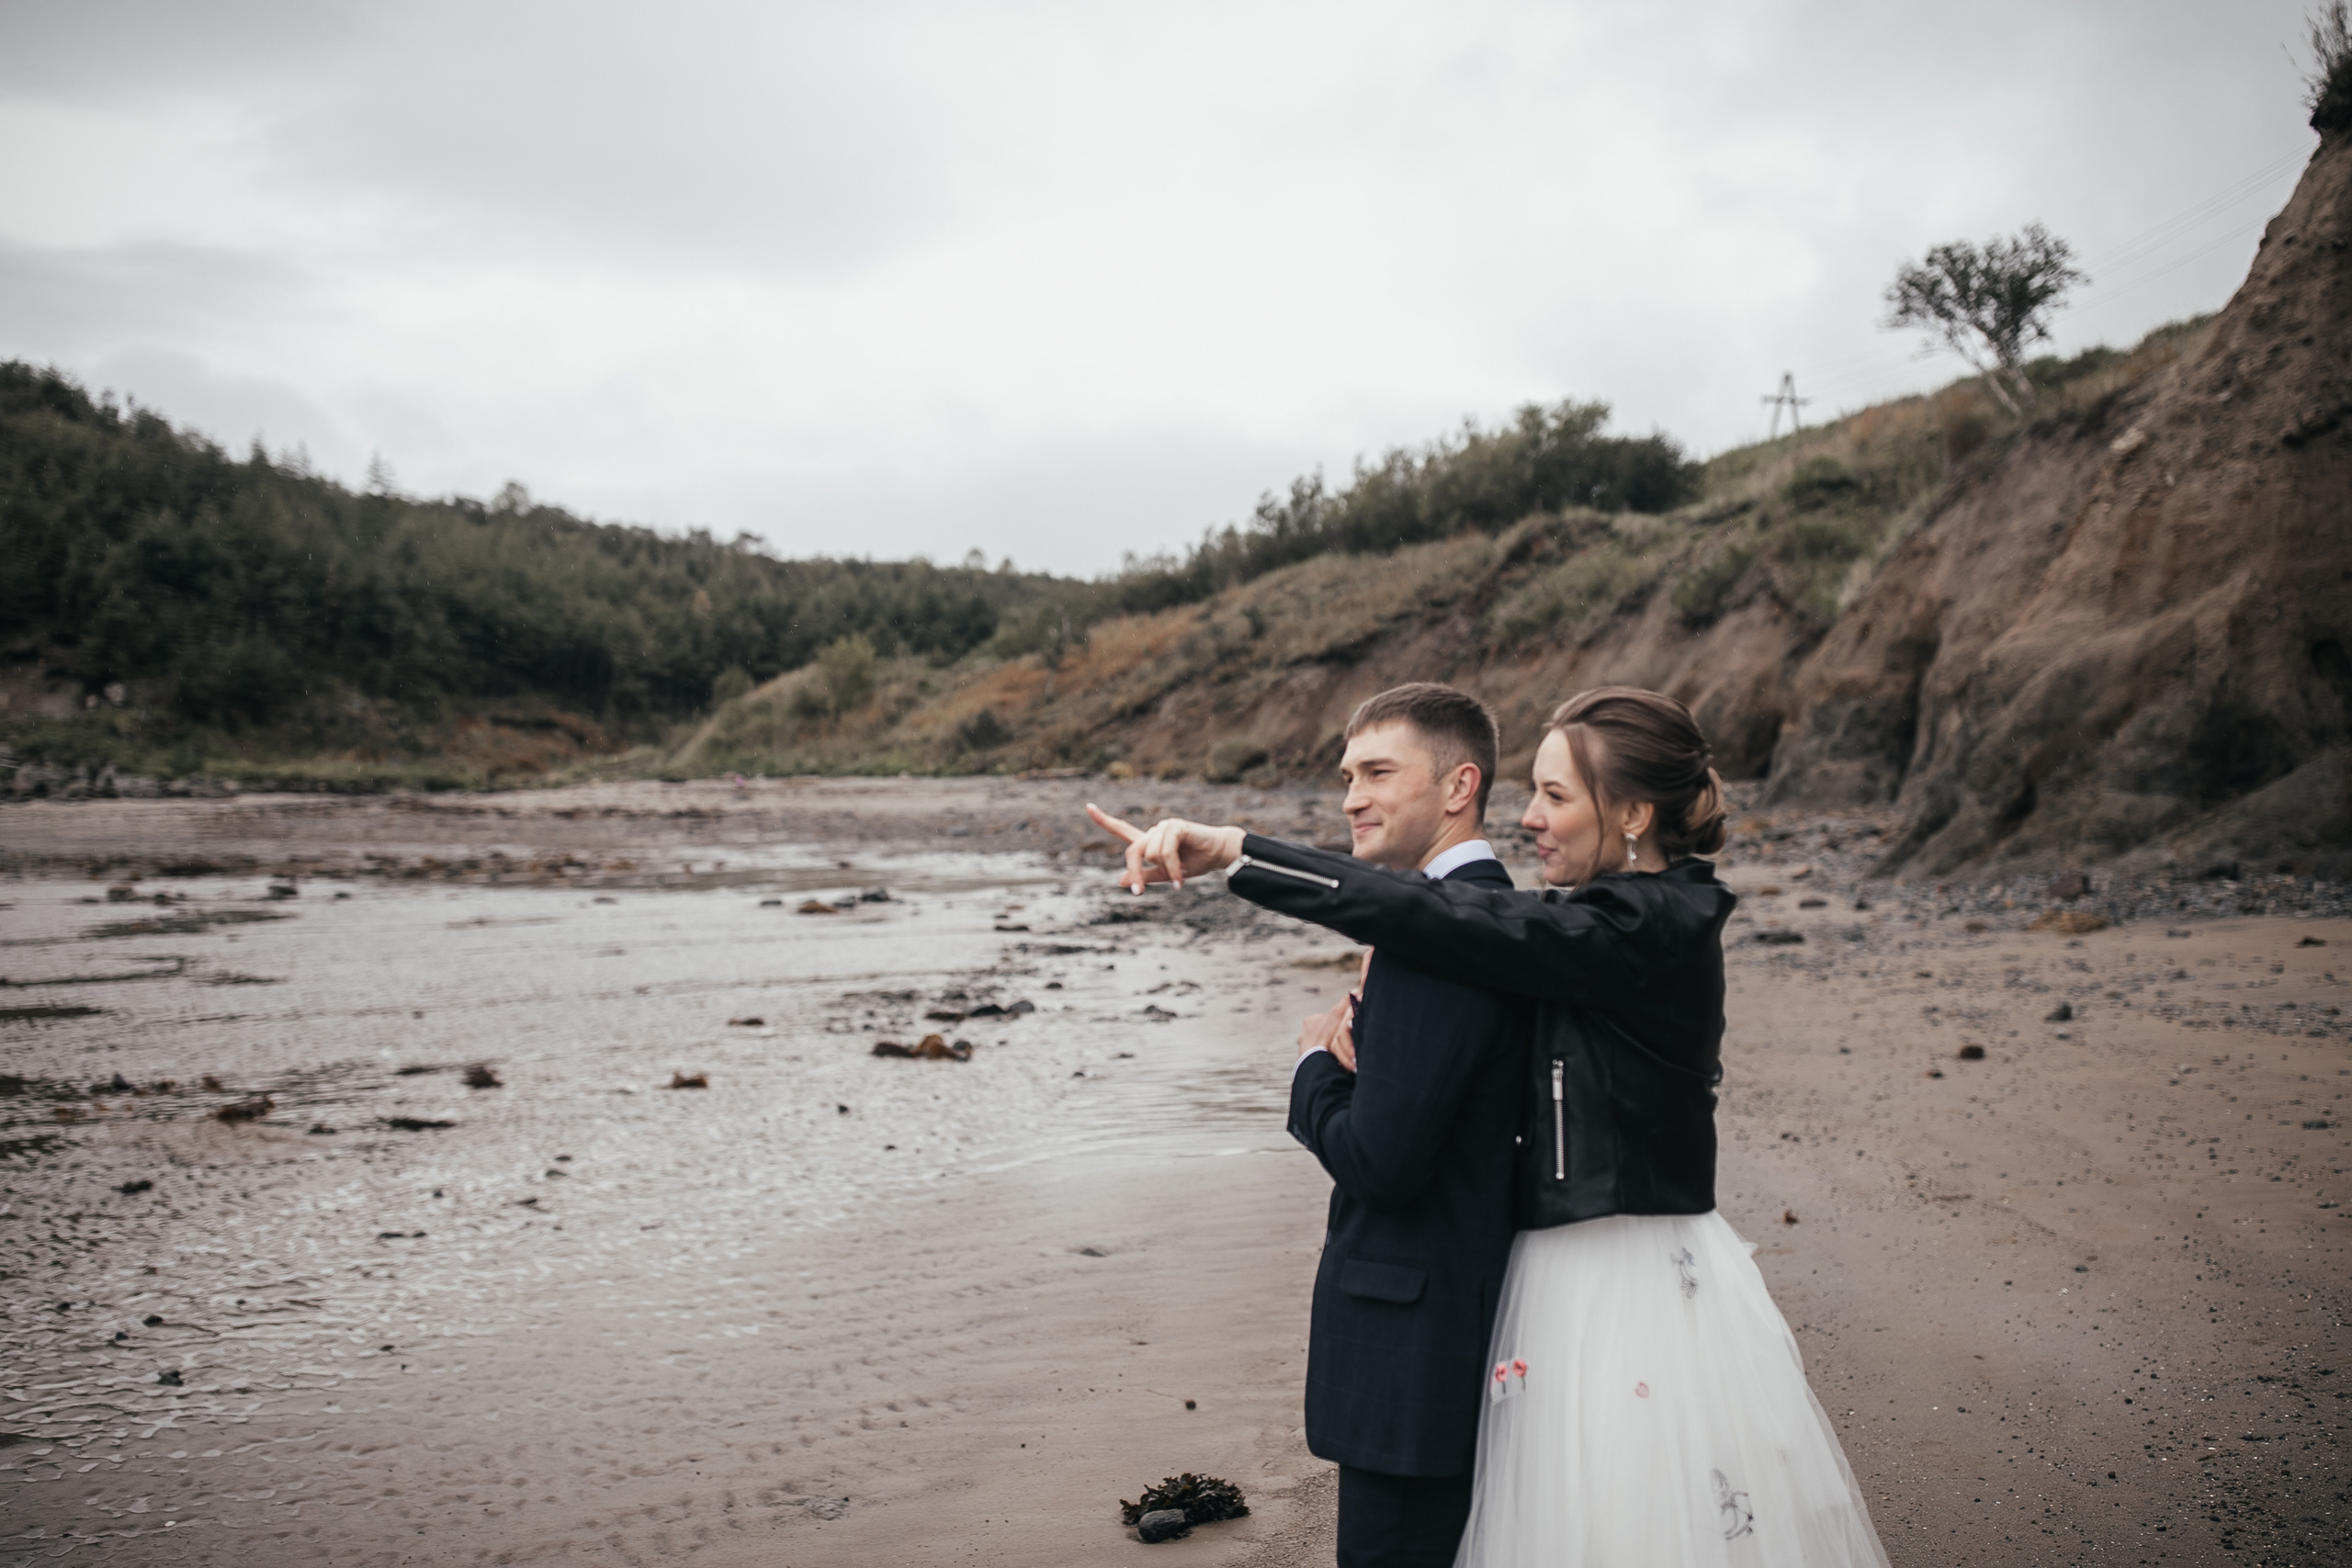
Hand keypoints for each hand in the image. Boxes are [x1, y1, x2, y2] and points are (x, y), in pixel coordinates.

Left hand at [1085, 804, 1244, 892]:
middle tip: (1138, 894)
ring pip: (1150, 854)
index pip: (1122, 829)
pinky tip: (1183, 875)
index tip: (1088, 807)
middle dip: (1136, 875)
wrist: (1219, 854)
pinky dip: (1173, 868)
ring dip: (1167, 871)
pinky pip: (1164, 852)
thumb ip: (1144, 876)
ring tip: (1181, 874)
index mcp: (1149, 841)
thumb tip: (1119, 880)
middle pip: (1132, 852)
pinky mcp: (1175, 826)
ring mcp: (1163, 827)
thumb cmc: (1195, 863)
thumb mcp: (1166, 875)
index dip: (1104, 820)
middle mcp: (1153, 831)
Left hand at [1299, 995, 1356, 1072]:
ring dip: (1329, 1051)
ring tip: (1339, 1056)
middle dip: (1333, 1038)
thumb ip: (1345, 1003)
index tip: (1345, 1031)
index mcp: (1310, 1022)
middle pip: (1324, 1034)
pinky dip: (1325, 1060)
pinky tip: (1333, 1063)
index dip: (1339, 1025)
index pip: (1328, 1020)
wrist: (1314, 1061)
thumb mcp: (1337, 1016)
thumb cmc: (1325, 1037)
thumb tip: (1355, 990)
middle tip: (1343, 1046)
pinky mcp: (1306, 1062)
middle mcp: (1304, 1035)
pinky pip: (1319, 1059)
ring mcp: (1304, 1049)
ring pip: (1321, 1047)